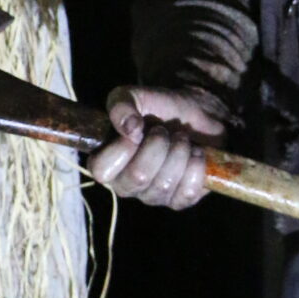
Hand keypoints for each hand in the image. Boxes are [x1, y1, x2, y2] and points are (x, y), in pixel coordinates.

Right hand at [87, 85, 224, 208]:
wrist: (194, 114)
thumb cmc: (157, 107)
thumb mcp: (134, 96)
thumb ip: (121, 106)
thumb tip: (130, 129)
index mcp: (106, 164)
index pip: (102, 171)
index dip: (122, 149)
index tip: (138, 128)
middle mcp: (126, 185)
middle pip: (139, 177)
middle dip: (158, 145)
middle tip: (164, 131)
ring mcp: (153, 196)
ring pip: (165, 183)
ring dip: (179, 151)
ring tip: (181, 138)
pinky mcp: (180, 201)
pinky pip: (188, 192)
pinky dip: (196, 165)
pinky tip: (195, 153)